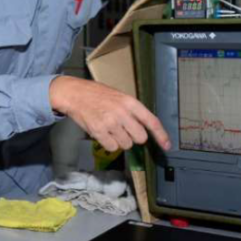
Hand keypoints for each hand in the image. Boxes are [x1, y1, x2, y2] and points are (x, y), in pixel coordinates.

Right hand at [49, 75, 171, 151]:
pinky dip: (108, 143)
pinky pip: (112, 147)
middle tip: (124, 130)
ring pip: (125, 144)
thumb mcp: (118, 96)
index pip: (151, 121)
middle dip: (133, 137)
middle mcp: (122, 113)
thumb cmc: (96, 94)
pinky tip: (102, 132)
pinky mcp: (99, 131)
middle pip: (140, 138)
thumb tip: (144, 128)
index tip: (167, 145)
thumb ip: (131, 110)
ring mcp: (110, 123)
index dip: (161, 135)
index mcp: (130, 102)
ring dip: (119, 140)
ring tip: (110, 128)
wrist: (74, 93)